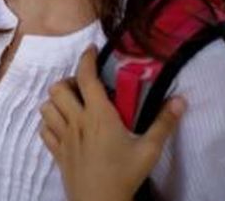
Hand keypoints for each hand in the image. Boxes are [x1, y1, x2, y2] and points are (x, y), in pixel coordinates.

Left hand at [39, 46, 186, 200]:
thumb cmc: (125, 175)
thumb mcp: (149, 149)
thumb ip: (164, 123)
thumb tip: (180, 100)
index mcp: (98, 116)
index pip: (86, 77)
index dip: (86, 59)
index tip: (91, 50)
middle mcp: (76, 121)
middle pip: (58, 88)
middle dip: (69, 82)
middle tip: (85, 87)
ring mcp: (63, 137)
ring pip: (46, 106)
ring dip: (56, 101)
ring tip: (73, 105)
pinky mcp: (56, 151)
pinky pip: (43, 129)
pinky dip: (49, 122)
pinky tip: (62, 126)